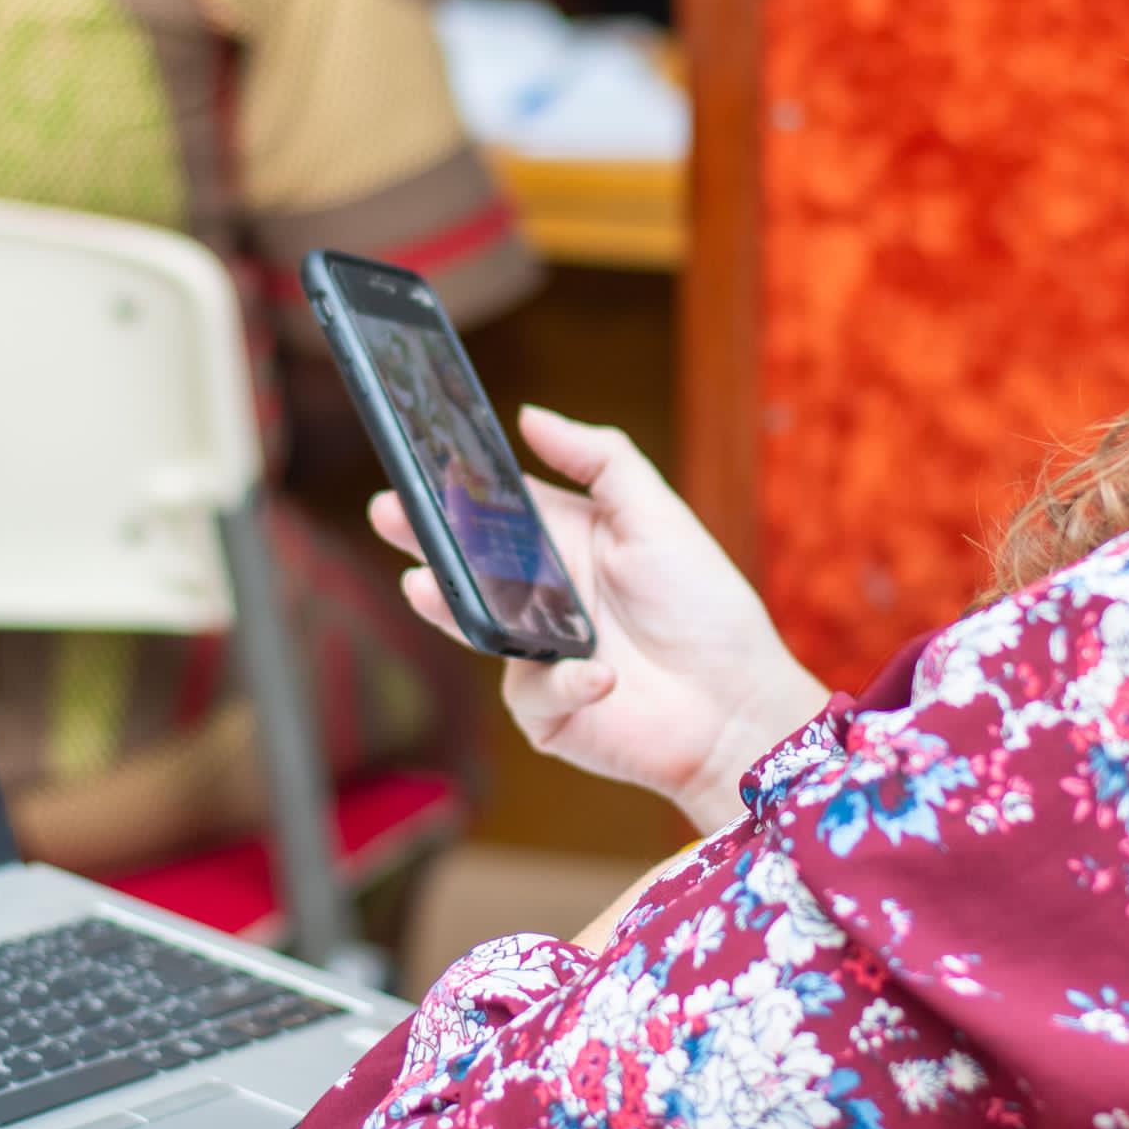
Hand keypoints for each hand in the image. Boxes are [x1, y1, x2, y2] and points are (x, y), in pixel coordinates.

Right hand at [373, 406, 826, 835]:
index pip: (497, 510)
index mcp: (566, 545)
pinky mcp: (548, 711)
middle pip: (469, 564)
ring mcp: (539, 656)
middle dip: (424, 538)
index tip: (415, 464)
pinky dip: (563, 683)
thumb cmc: (705, 605)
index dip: (455, 489)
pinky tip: (601, 676)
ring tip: (423, 584)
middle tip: (387, 512)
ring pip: (477, 628)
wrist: (740, 702)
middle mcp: (544, 598)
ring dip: (448, 607)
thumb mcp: (657, 514)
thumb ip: (600, 458)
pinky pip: (532, 694)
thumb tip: (528, 416)